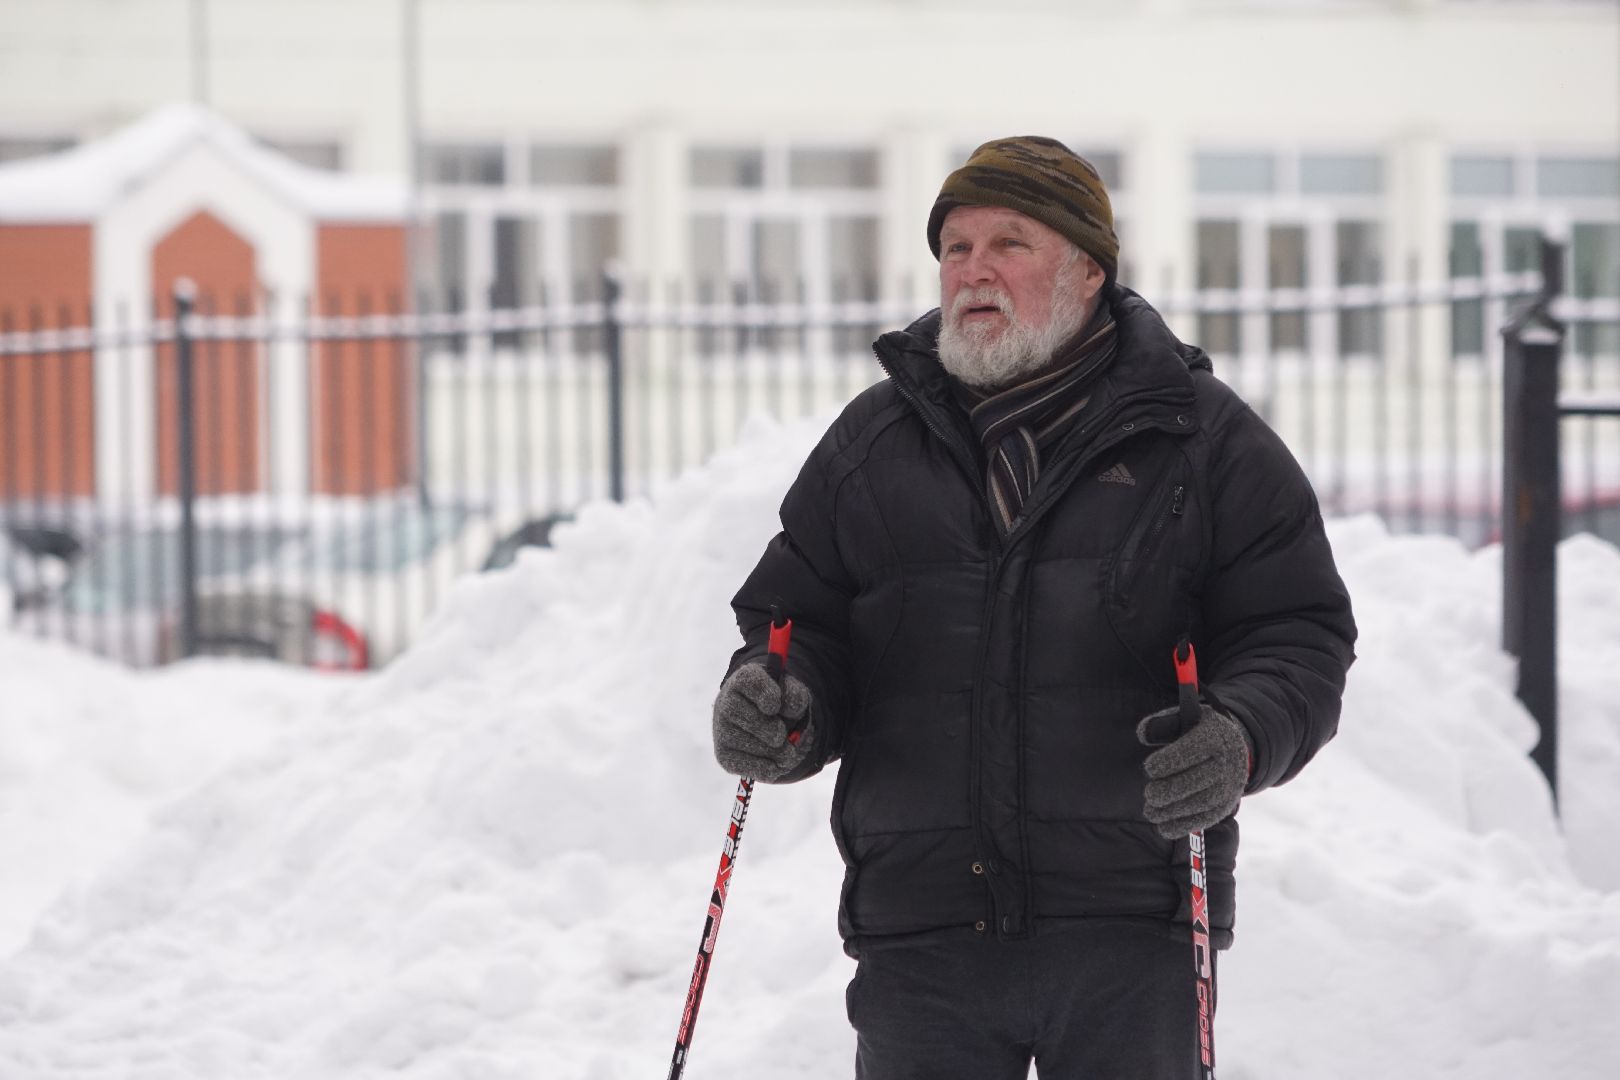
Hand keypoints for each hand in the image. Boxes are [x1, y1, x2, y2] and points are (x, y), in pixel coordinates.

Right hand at [712, 663, 813, 781]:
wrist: (759, 717)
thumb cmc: (777, 701)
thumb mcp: (791, 691)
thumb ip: (794, 695)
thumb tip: (790, 710)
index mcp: (743, 679)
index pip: (754, 684)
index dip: (770, 697)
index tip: (776, 706)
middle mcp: (726, 703)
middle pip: (755, 721)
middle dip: (777, 732)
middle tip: (784, 735)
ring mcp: (721, 731)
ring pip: (757, 747)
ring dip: (779, 753)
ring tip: (787, 749)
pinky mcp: (724, 756)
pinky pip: (751, 768)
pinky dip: (771, 768)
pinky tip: (776, 762)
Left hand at [1136, 704, 1251, 838]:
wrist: (1231, 746)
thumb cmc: (1197, 731)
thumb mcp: (1183, 717)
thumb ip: (1161, 723)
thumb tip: (1143, 734)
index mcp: (1215, 736)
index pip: (1192, 750)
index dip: (1168, 761)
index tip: (1149, 768)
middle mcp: (1227, 763)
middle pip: (1198, 780)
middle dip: (1170, 790)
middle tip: (1149, 794)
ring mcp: (1229, 786)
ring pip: (1202, 803)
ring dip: (1173, 812)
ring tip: (1150, 812)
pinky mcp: (1226, 805)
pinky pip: (1206, 819)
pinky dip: (1184, 826)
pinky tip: (1163, 827)